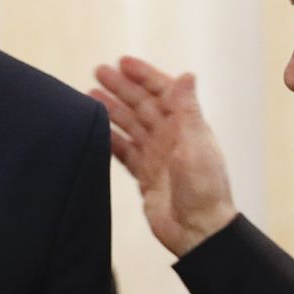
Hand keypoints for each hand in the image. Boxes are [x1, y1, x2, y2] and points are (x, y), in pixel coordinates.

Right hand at [90, 56, 236, 256]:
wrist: (198, 231)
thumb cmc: (204, 189)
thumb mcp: (196, 144)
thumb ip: (187, 110)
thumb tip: (187, 75)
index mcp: (187, 126)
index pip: (163, 92)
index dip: (144, 75)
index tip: (123, 62)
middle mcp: (171, 137)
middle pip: (142, 105)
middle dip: (121, 88)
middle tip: (98, 72)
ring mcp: (157, 156)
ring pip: (130, 125)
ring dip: (112, 110)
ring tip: (89, 95)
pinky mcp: (145, 175)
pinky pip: (124, 151)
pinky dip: (110, 139)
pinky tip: (94, 130)